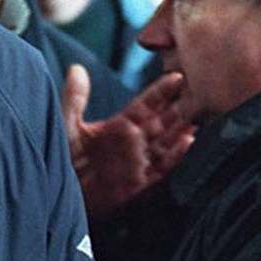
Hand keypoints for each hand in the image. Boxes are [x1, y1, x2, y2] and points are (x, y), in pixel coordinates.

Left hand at [64, 65, 194, 220]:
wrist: (59, 192)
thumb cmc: (60, 159)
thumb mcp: (66, 125)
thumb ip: (75, 98)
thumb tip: (77, 68)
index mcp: (119, 126)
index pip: (146, 104)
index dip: (161, 91)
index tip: (177, 76)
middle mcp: (133, 142)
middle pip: (164, 121)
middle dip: (182, 107)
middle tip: (201, 90)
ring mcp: (138, 162)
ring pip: (168, 142)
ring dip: (184, 129)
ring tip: (201, 112)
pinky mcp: (139, 183)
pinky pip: (162, 168)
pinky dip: (175, 155)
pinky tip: (188, 141)